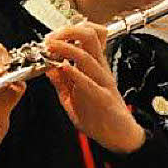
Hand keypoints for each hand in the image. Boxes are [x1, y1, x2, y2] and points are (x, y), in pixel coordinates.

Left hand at [44, 23, 145, 153]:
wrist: (119, 137)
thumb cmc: (99, 116)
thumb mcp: (73, 97)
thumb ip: (61, 82)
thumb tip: (48, 67)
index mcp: (94, 67)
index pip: (86, 36)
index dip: (67, 30)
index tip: (50, 37)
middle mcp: (99, 70)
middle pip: (90, 37)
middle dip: (67, 31)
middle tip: (50, 38)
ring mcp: (103, 83)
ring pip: (88, 56)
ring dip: (67, 48)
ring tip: (52, 47)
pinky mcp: (104, 99)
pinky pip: (90, 83)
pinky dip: (76, 73)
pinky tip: (64, 67)